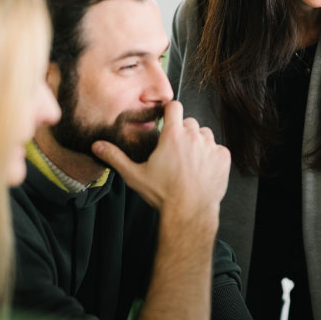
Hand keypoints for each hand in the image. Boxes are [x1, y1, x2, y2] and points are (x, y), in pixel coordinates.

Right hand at [92, 101, 230, 225]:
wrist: (189, 213)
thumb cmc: (163, 194)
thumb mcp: (135, 175)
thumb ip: (116, 157)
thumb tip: (97, 146)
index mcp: (173, 135)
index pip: (174, 106)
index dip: (170, 112)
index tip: (168, 120)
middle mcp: (194, 136)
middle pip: (190, 122)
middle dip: (183, 132)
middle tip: (175, 152)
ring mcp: (211, 146)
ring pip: (205, 134)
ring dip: (199, 143)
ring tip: (189, 161)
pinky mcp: (223, 158)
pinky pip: (218, 149)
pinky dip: (212, 156)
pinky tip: (202, 170)